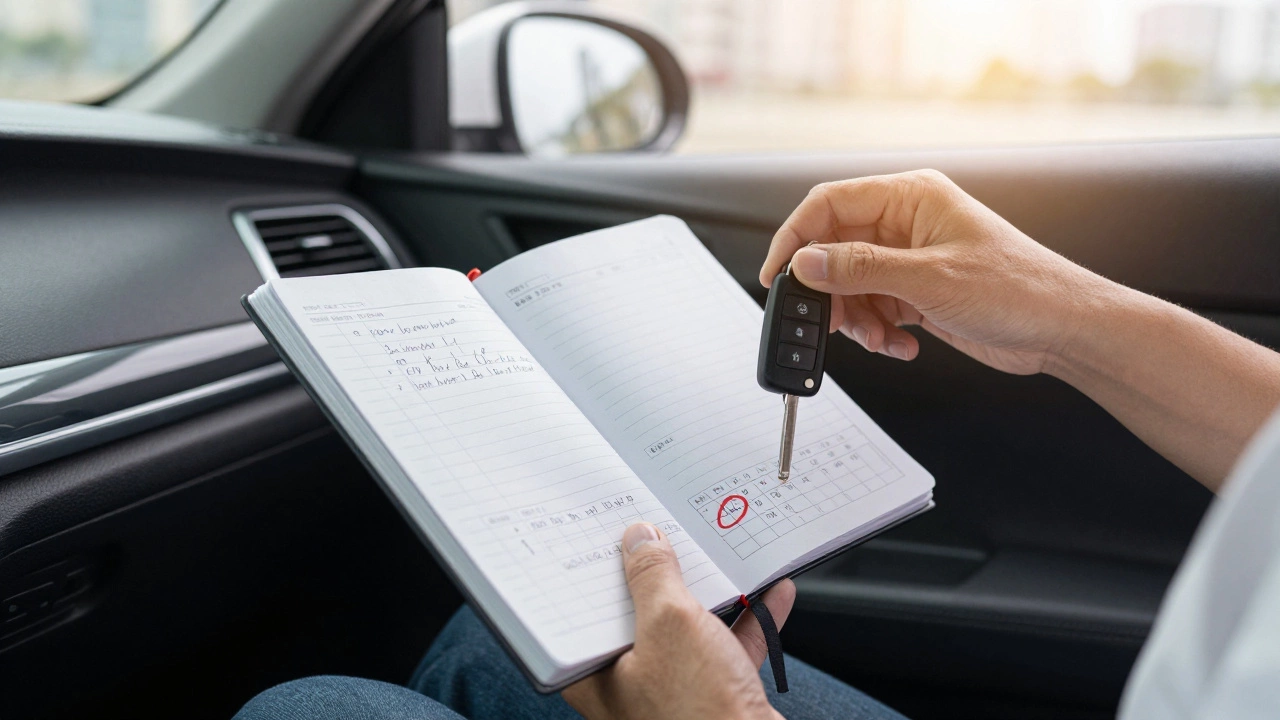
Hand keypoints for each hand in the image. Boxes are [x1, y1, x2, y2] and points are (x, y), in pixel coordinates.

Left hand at [563, 523, 794, 719]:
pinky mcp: (714, 699)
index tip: (608, 532)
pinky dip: (748, 619)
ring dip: (711, 592)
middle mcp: (628, 686)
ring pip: (687, 628)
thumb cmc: (699, 716)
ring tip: (723, 553)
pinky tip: (770, 591)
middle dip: (661, 573)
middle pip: (638, 613)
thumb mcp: (671, 624)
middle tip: (668, 531)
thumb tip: (640, 540)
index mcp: (595, 674)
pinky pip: (727, 647)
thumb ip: (653, 576)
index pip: (583, 608)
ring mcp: (674, 693)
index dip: (595, 568)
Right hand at [760, 170, 1114, 374]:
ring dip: (855, 320)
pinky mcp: (916, 292)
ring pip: (850, 286)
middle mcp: (906, 224)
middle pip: (834, 249)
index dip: (796, 238)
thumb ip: (860, 270)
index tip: (777, 275)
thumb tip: (806, 263)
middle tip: (827, 321)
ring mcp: (910, 259)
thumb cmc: (1020, 289)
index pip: (830, 204)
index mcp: (911, 197)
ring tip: (879, 339)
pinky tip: (903, 344)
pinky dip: (878, 332)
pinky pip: (873, 309)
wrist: (1063, 330)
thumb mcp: (930, 279)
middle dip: (829, 292)